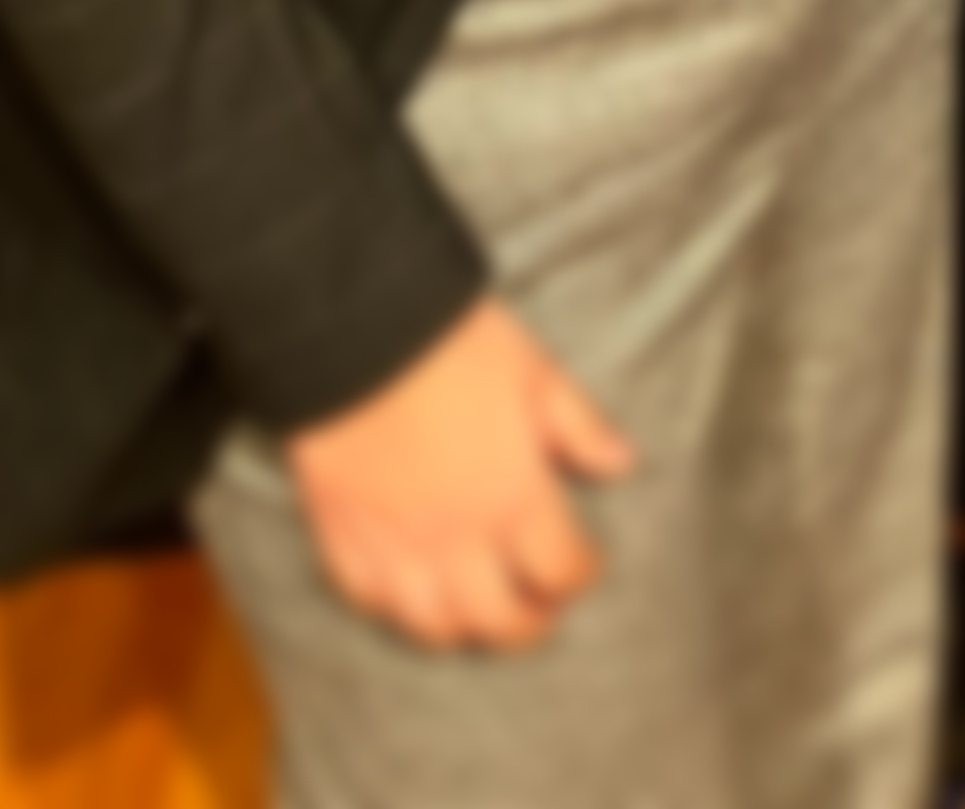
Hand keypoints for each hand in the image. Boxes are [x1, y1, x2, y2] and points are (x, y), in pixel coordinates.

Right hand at [284, 296, 633, 650]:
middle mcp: (456, 541)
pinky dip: (398, 611)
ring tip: (483, 615)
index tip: (587, 567)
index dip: (582, 574)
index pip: (560, 570)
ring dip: (468, 630)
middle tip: (543, 611)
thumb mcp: (536, 373)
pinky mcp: (342, 541)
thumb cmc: (454, 348)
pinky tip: (412, 598)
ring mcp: (395, 550)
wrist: (356, 334)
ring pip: (435, 627)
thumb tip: (622, 463)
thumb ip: (581, 427)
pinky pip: (371, 603)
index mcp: (513, 500)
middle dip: (532, 624)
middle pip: (502, 619)